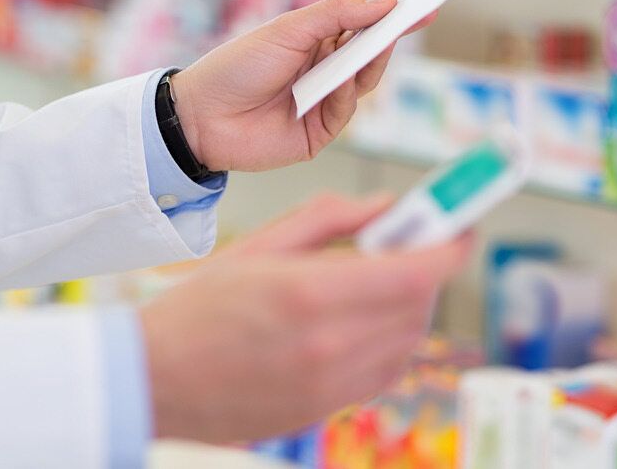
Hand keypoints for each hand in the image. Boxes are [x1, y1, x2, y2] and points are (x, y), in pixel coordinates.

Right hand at [140, 193, 472, 443]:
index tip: (460, 226)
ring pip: (408, 340)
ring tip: (380, 279)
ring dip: (411, 304)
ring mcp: (329, 385)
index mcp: (310, 293)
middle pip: (419, 304)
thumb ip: (331, 218)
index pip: (415, 271)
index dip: (450, 246)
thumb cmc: (199, 306)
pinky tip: (363, 320)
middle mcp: (329, 345)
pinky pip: (385, 371)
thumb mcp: (261, 244)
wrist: (155, 376)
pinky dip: (391, 340)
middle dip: (428, 268)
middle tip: (415, 244)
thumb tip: (388, 205)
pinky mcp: (324, 410)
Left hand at [171, 0, 437, 171]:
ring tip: (370, 47)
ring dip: (366, 65)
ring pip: (363, 83)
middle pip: (370, 54)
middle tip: (414, 18)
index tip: (422, 2)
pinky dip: (344, 96)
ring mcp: (322, 104)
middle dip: (390, 37)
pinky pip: (345, 112)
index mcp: (314, 42)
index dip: (391, 15)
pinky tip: (334, 86)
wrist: (202, 116)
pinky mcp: (318, 134)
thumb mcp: (289, 29)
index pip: (362, 26)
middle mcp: (322, 72)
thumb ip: (338, 14)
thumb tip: (385, 1)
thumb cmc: (237, 66)